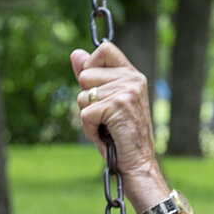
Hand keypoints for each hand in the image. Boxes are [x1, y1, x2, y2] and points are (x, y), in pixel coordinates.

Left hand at [70, 43, 163, 196]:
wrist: (138, 164)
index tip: (95, 88)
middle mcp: (133, 79)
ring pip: (82, 96)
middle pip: (85, 75)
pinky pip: (85, 114)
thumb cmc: (120, 136)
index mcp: (132, 75)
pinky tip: (105, 136)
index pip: (104, 49)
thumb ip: (91, 77)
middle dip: (86, 100)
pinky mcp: (118, 106)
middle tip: (105, 117)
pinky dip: (90, 130)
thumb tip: (75, 54)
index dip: (90, 66)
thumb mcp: (104, 103)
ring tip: (107, 128)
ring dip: (88, 118)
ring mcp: (127, 91)